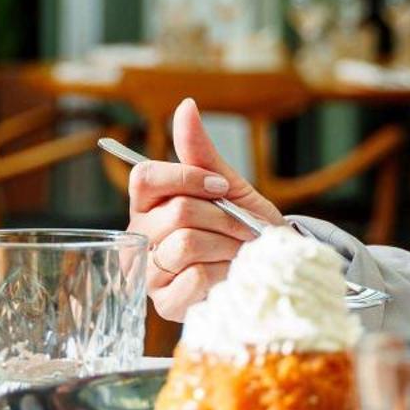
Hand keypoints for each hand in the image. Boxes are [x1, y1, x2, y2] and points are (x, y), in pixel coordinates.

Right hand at [126, 98, 283, 320]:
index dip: (187, 178)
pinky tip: (230, 276)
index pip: (145, 176)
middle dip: (224, 218)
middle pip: (178, 212)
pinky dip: (224, 274)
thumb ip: (201, 152)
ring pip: (187, 244)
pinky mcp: (165, 304)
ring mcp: (149, 273)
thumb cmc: (243, 227)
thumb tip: (186, 105)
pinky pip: (194, 278)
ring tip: (240, 252)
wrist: (269, 270)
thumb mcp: (229, 187)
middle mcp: (140, 237)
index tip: (222, 187)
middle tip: (245, 229)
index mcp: (148, 203)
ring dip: (228, 246)